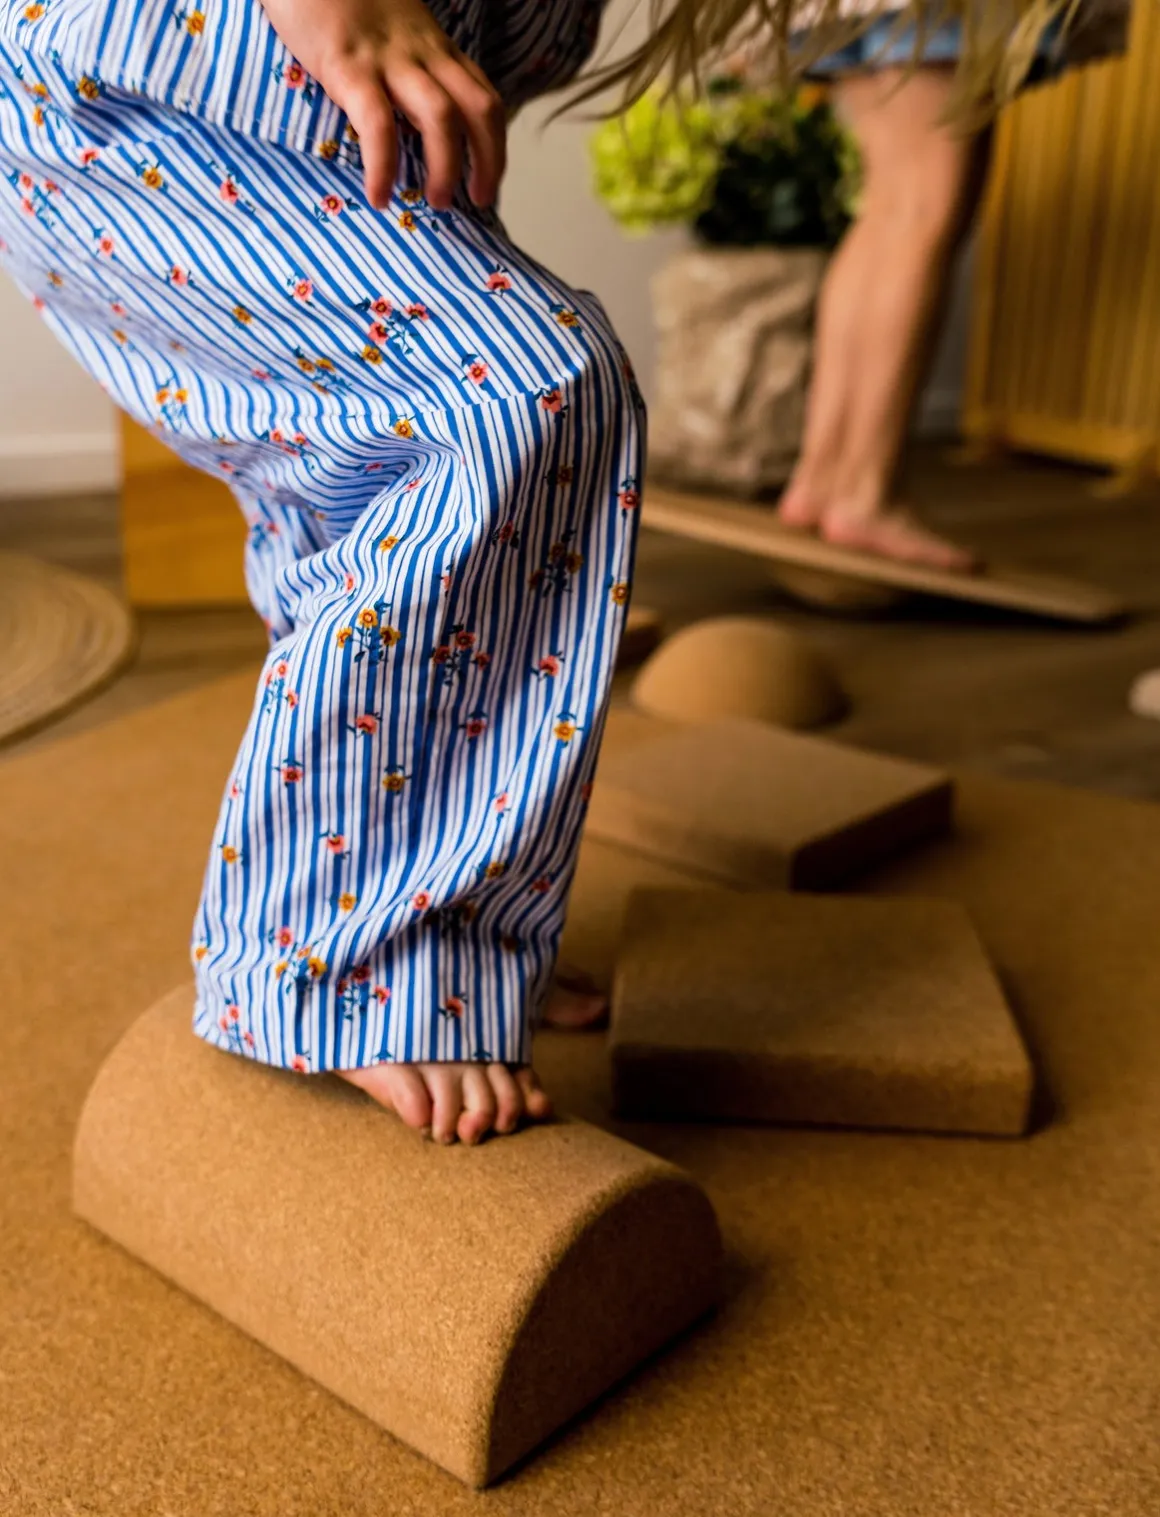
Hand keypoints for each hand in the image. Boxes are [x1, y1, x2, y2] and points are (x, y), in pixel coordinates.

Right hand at [259, 0, 506, 210]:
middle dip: (488, 161)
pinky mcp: (348, 66)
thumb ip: (402, 64)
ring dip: (446, 168)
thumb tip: (403, 117)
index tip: (488, 182)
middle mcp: (422, 53)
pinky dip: (383, 166)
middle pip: (480, 109)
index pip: (483, 98)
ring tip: (436, 203)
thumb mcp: (385, 27)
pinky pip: (378, 124)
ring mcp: (388, 58)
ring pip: (442, 118)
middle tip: (478, 201)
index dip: (494, 146)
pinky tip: (379, 196)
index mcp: (433, 47)